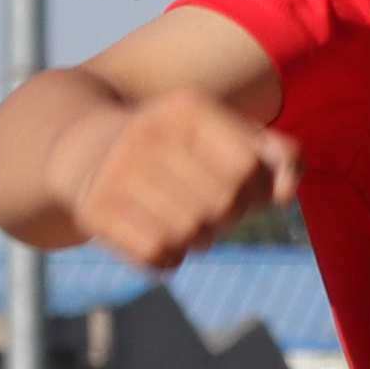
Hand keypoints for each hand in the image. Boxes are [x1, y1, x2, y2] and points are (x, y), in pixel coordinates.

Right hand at [61, 86, 296, 272]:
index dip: (258, 191)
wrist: (85, 150)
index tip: (244, 191)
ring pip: (191, 235)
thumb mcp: (223, 134)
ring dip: (199, 240)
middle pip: (224, 205)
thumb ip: (273, 154)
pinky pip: (158, 257)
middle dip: (228, 218)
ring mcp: (118, 173)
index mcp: (188, 109)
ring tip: (185, 222)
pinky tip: (159, 238)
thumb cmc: (176, 148)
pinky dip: (169, 259)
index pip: (248, 168)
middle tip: (211, 209)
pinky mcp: (96, 210)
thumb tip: (284, 193)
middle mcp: (149, 135)